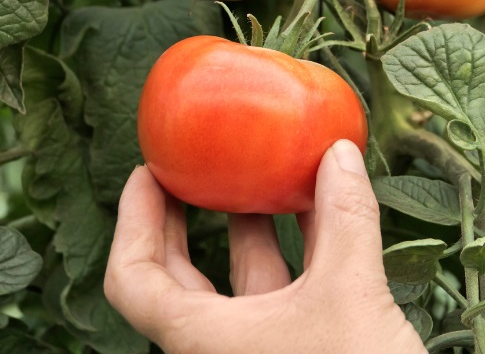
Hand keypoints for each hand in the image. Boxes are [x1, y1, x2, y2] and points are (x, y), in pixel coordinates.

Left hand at [105, 140, 426, 353]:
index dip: (132, 220)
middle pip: (177, 277)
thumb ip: (346, 218)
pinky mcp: (299, 345)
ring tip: (259, 175)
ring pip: (239, 280)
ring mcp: (261, 346)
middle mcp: (223, 345)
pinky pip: (284, 288)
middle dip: (183, 217)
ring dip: (250, 225)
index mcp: (206, 340)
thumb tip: (340, 151)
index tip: (149, 173)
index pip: (135, 278)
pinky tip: (320, 210)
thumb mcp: (352, 293)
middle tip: (190, 168)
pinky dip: (297, 246)